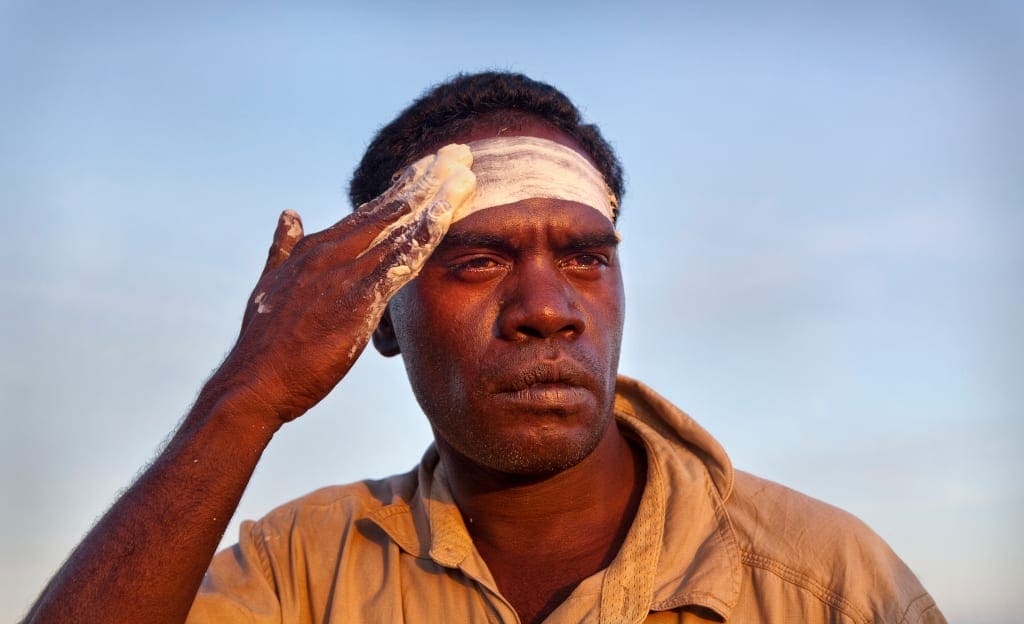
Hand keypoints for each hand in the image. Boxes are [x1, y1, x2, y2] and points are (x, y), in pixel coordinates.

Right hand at [214, 144, 475, 425]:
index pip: (370, 211)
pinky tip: (447, 215)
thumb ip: (283, 248)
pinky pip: (401, 260)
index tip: (432, 167)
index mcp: (317, 248)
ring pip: (400, 225)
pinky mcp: (358, 297)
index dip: (404, 187)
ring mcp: (345, 271)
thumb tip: (289, 214)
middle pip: (391, 207)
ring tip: (466, 172)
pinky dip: (425, 234)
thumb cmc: (264, 343)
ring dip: (436, 197)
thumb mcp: (271, 284)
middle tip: (460, 153)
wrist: (253, 381)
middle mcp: (332, 251)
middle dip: (428, 178)